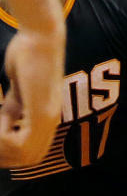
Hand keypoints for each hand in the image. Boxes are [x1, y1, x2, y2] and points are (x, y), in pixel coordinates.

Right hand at [0, 29, 65, 166]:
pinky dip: (3, 136)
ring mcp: (49, 117)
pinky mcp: (43, 111)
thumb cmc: (28, 54)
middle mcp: (53, 119)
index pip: (31, 154)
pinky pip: (19, 143)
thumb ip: (15, 107)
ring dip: (1, 145)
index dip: (9, 153)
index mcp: (48, 115)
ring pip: (24, 155)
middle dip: (4, 154)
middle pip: (28, 160)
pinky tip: (2, 115)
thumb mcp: (18, 89)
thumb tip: (6, 123)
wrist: (40, 35)